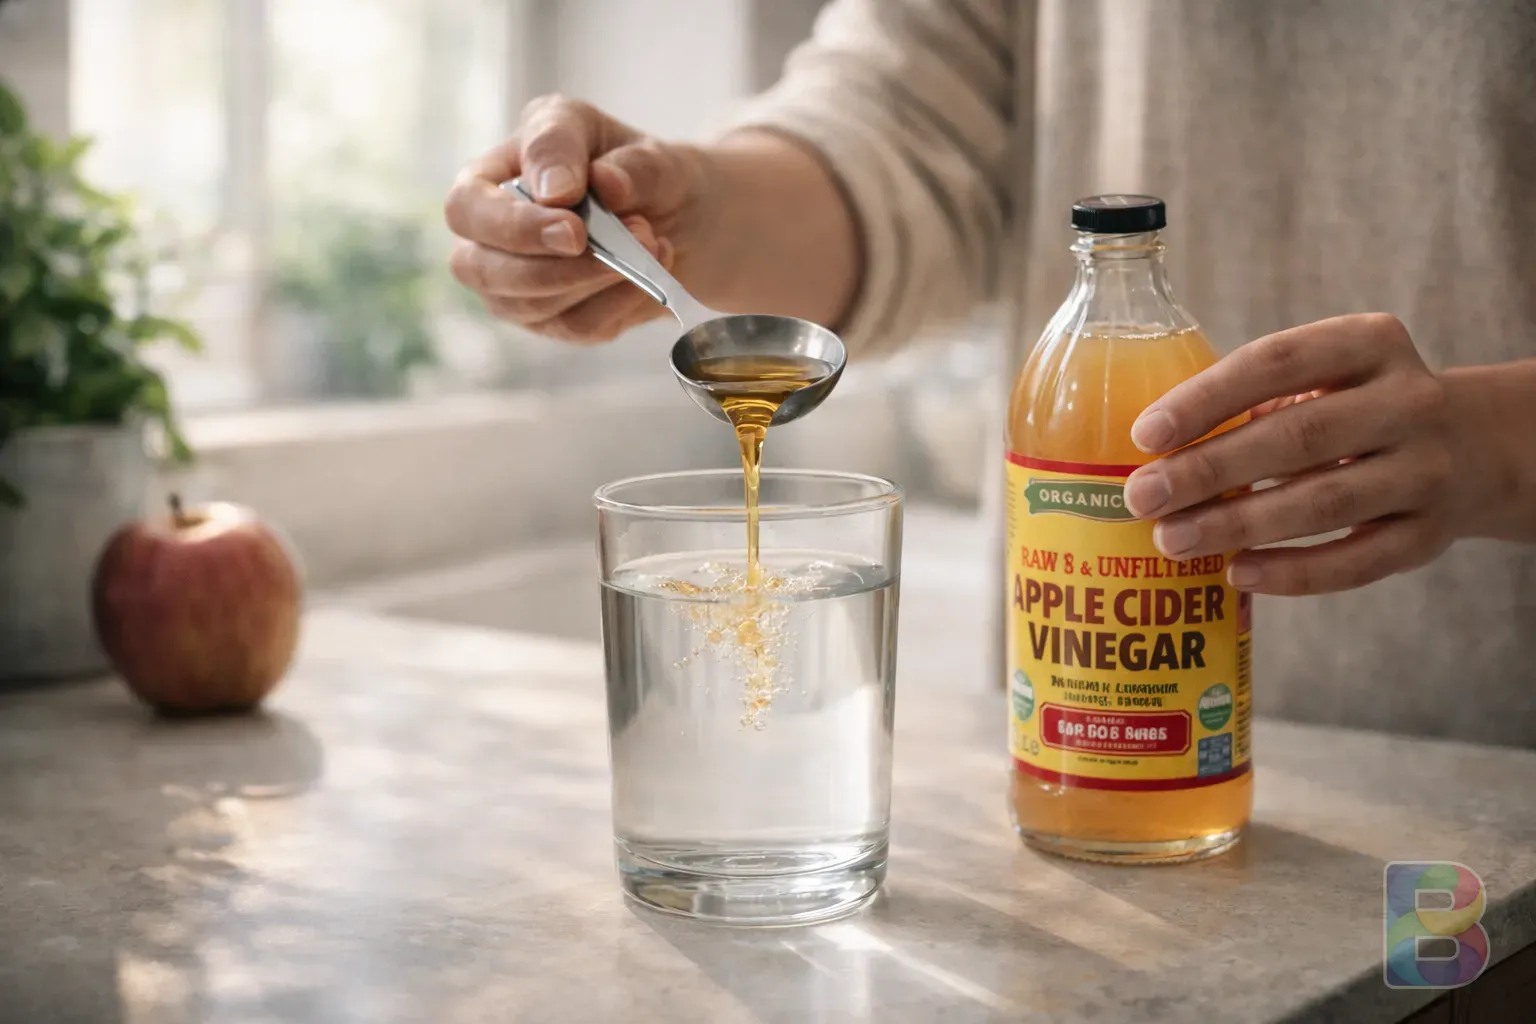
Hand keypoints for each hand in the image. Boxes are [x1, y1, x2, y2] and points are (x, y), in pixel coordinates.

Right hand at [443, 94, 717, 341]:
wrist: (685, 214)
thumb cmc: (636, 169)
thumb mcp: (627, 141)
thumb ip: (601, 156)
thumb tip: (574, 186)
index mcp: (490, 180)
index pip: (466, 206)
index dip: (513, 220)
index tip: (571, 211)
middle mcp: (491, 240)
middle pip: (480, 269)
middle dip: (547, 262)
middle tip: (608, 237)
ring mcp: (520, 288)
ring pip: (531, 304)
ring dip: (594, 275)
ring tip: (650, 239)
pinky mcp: (558, 322)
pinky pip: (579, 325)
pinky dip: (621, 298)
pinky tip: (651, 270)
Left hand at [1122, 314, 1464, 595]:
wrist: (1476, 446)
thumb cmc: (1357, 408)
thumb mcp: (1325, 378)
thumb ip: (1255, 401)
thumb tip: (1152, 454)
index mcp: (1369, 343)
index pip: (1277, 360)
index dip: (1207, 398)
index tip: (1145, 434)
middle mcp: (1408, 401)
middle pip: (1298, 437)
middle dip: (1210, 469)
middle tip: (1142, 496)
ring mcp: (1426, 470)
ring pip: (1325, 502)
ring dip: (1239, 525)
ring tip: (1172, 540)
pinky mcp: (1429, 535)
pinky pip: (1357, 561)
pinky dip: (1293, 572)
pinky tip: (1237, 573)